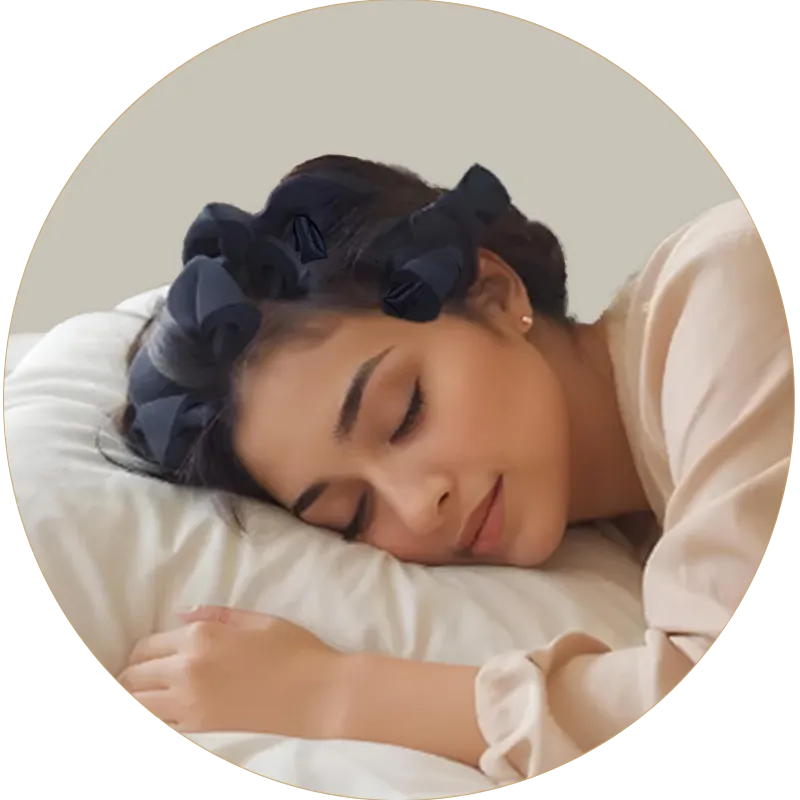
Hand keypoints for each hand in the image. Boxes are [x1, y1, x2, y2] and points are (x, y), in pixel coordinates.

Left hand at [118, 606, 348, 737]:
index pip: (145, 646)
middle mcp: (187, 670)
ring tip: (144, 700)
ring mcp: (191, 705)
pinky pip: (158, 729)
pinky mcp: (200, 732)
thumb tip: (179, 615)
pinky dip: (152, 723)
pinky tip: (162, 719)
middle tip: (143, 679)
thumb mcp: (257, 620)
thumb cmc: (294, 650)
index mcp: (201, 637)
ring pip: (135, 707)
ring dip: (133, 702)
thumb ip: (215, 615)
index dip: (143, 651)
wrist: (319, 694)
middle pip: (132, 677)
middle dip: (131, 676)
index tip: (149, 657)